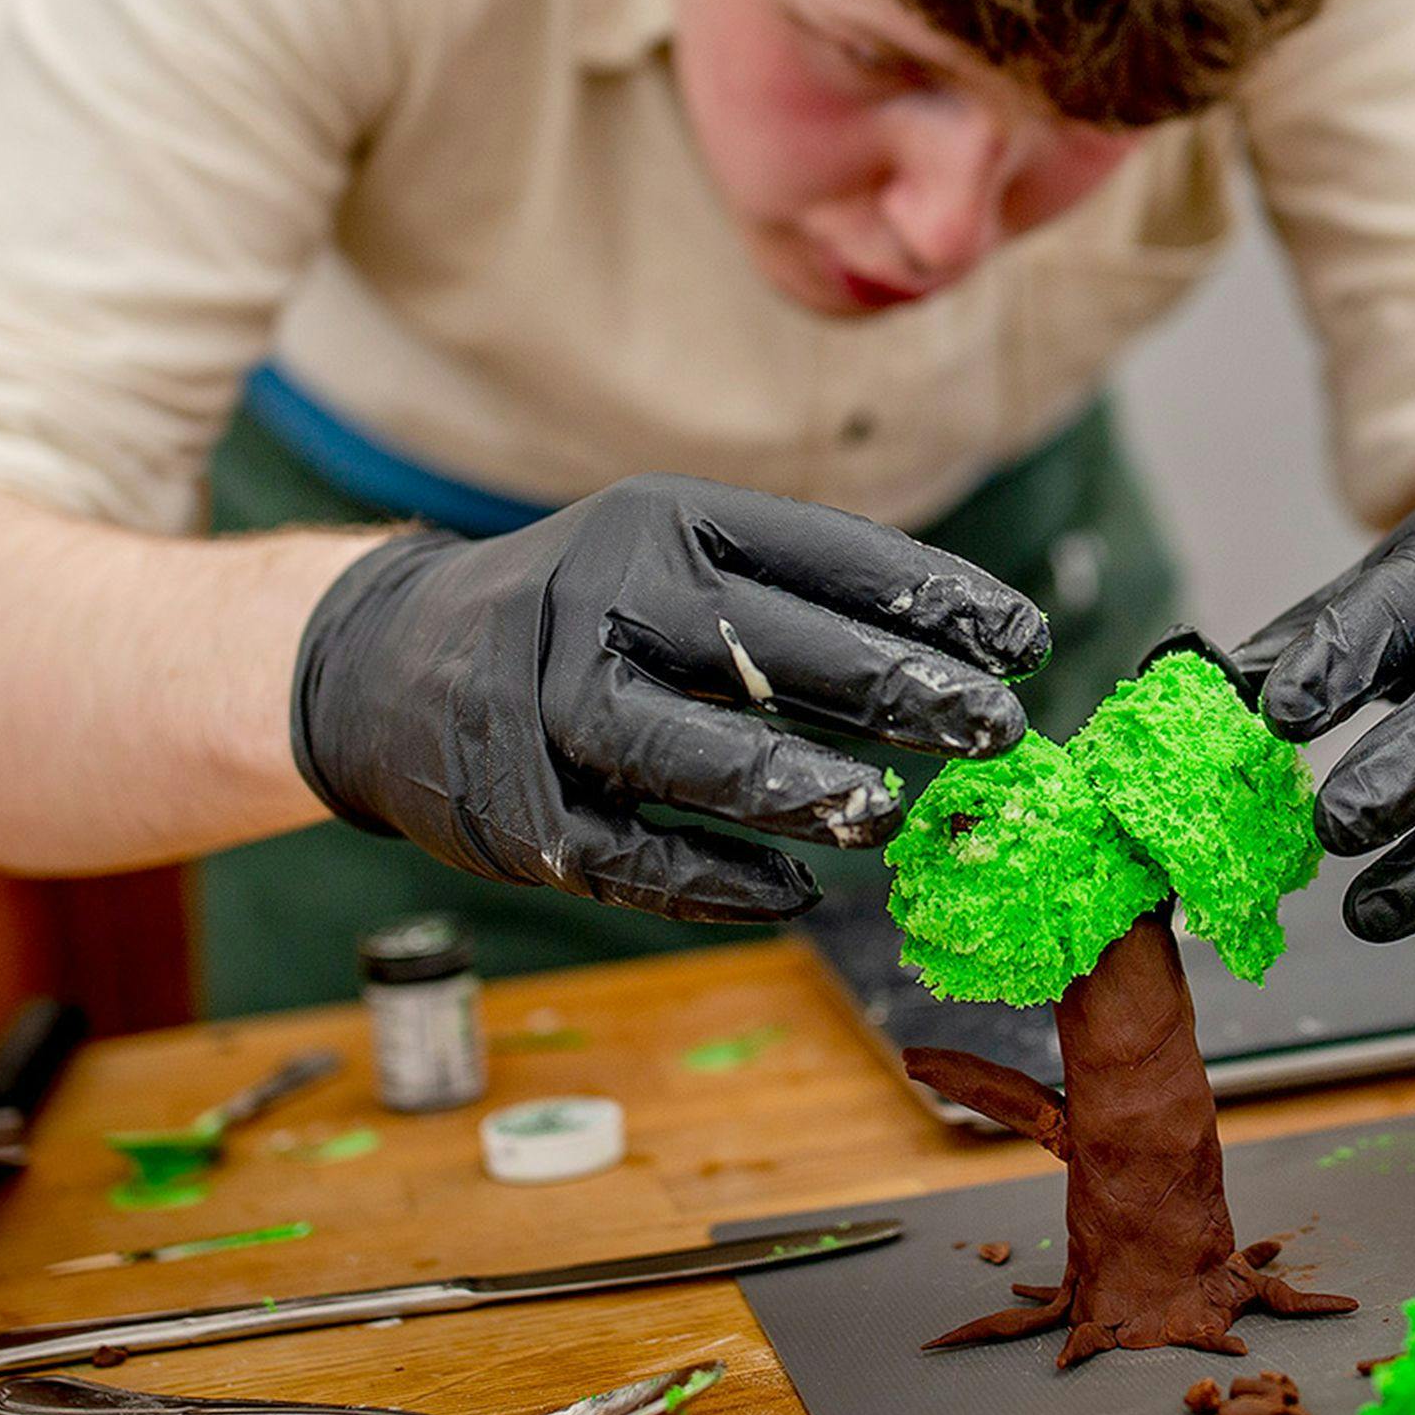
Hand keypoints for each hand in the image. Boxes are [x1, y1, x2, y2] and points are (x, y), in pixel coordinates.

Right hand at [291, 475, 1047, 920]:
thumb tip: (958, 655)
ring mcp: (547, 705)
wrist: (390, 664)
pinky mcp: (516, 812)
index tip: (1024, 640)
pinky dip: (718, 880)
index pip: (820, 554)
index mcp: (662, 522)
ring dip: (799, 788)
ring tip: (890, 818)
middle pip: (767, 646)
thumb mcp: (670, 558)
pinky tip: (796, 893)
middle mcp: (602, 598)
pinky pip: (631, 856)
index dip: (931, 599)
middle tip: (997, 730)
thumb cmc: (583, 612)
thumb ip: (790, 598)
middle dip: (897, 692)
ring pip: (684, 751)